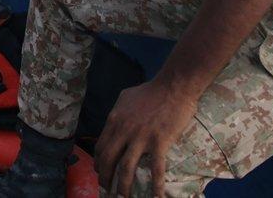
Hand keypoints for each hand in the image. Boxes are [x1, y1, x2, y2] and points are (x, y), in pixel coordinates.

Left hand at [94, 80, 197, 196]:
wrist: (173, 86)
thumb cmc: (151, 90)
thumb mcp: (126, 97)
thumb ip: (118, 111)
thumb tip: (112, 122)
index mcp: (115, 120)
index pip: (101, 146)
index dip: (99, 162)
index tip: (100, 171)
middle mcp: (124, 130)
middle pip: (109, 159)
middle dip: (105, 177)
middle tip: (106, 189)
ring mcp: (141, 137)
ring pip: (126, 168)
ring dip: (123, 186)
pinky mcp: (159, 142)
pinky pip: (155, 168)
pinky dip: (155, 185)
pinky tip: (155, 197)